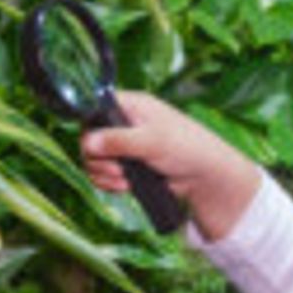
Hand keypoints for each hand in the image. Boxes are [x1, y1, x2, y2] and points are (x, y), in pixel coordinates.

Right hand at [81, 91, 260, 241]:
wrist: (204, 176)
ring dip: (105, 175)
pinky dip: (110, 184)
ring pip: (94, 161)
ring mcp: (123, 146)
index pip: (94, 110)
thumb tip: (88, 143)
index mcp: (130, 106)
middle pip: (89, 140)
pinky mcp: (126, 166)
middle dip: (99, 160)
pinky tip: (126, 186)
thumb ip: (119, 140)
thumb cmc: (186, 148)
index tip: (97, 146)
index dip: (91, 129)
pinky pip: (103, 175)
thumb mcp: (152, 141)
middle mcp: (124, 124)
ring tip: (125, 180)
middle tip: (118, 168)